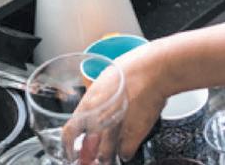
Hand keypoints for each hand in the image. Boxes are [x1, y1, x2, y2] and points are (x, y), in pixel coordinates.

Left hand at [71, 44, 167, 163]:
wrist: (155, 70)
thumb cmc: (134, 68)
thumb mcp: (106, 79)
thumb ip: (98, 96)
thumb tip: (96, 103)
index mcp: (88, 105)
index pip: (69, 132)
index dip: (69, 143)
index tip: (71, 147)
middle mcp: (99, 121)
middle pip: (87, 149)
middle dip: (89, 151)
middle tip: (93, 150)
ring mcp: (116, 131)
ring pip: (104, 156)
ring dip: (106, 155)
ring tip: (110, 152)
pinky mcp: (134, 135)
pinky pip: (125, 154)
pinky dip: (125, 153)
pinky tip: (127, 146)